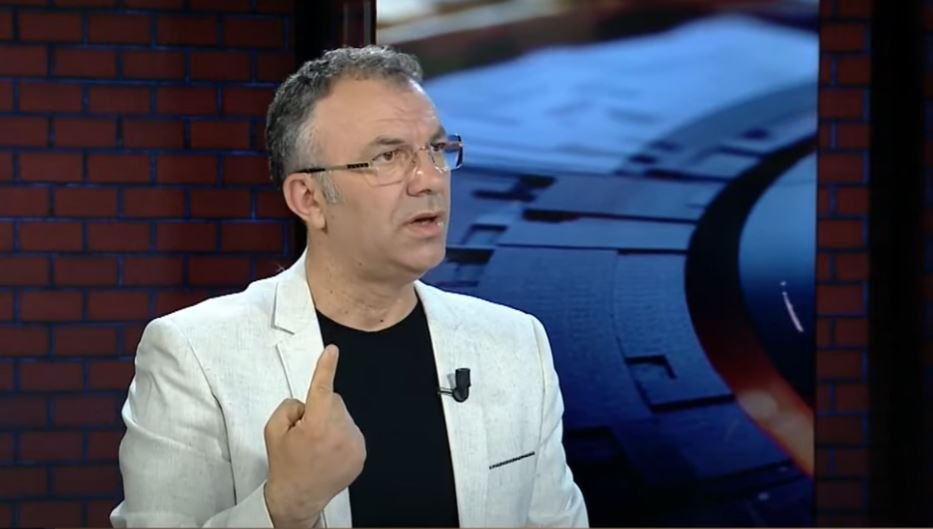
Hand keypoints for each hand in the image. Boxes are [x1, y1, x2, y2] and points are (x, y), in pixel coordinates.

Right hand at [263, 345, 365, 527]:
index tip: (332, 351)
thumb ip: (290, 407)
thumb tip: (308, 402)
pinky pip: (351, 430)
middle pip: (334, 401)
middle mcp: (340, 434)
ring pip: (343, 415)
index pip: (323, 388)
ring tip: (316, 446)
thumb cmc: (285, 465)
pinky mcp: (361, 453)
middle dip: (320, 410)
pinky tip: (328, 451)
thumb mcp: (274, 430)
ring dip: (331, 423)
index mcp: (317, 426)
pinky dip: (340, 435)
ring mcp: (354, 445)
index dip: (326, 367)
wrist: (298, 497)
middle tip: (305, 433)